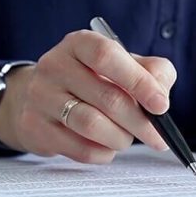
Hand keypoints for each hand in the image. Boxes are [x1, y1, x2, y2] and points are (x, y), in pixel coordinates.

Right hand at [0, 31, 176, 162]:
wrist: (38, 98)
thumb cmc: (90, 80)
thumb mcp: (122, 65)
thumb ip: (152, 72)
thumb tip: (161, 95)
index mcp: (79, 43)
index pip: (107, 56)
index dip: (138, 81)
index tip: (161, 105)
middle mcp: (54, 65)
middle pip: (107, 98)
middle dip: (140, 122)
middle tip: (157, 137)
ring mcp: (40, 97)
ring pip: (92, 125)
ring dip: (120, 138)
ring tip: (126, 138)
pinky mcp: (34, 127)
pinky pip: (79, 149)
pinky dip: (103, 152)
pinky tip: (106, 146)